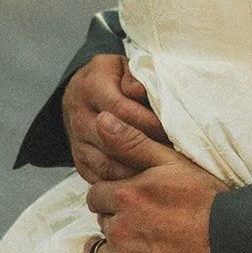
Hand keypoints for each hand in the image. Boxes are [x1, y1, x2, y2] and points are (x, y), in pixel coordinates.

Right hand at [63, 55, 169, 184]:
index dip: (150, 123)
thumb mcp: (122, 66)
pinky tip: (145, 184)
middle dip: (146, 152)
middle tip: (174, 158)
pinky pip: (100, 180)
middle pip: (114, 143)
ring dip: (136, 173)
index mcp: (92, 88)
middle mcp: (80, 117)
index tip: (173, 131)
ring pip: (107, 167)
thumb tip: (139, 91)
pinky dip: (123, 185)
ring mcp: (77, 143)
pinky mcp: (79, 163)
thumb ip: (134, 77)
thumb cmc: (111, 79)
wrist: (78, 95)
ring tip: (163, 174)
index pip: (123, 111)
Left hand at [84, 115, 226, 252]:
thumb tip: (101, 119)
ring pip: (98, 252)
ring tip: (142, 250)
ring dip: (112, 250)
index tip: (136, 204)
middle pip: (102, 222)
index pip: (98, 195)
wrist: (237, 251)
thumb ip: (134, 142)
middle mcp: (119, 230)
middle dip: (117, 222)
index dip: (116, 198)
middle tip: (146, 227)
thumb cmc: (211, 204)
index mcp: (126, 196)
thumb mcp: (174, 164)